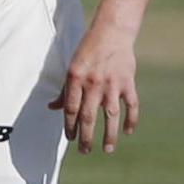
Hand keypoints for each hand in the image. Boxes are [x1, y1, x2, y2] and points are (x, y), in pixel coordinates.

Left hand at [50, 22, 137, 153]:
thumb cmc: (88, 50)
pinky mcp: (128, 82)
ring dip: (109, 135)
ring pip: (111, 116)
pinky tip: (127, 132)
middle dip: (85, 137)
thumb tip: (52, 108)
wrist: (112, 32)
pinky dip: (131, 119)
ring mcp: (112, 84)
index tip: (70, 139)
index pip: (71, 109)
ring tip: (107, 150)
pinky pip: (131, 105)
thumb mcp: (72, 67)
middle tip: (84, 151)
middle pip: (88, 117)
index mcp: (75, 79)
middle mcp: (93, 84)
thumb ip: (65, 90)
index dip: (70, 126)